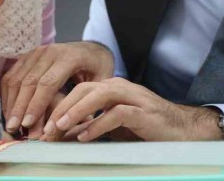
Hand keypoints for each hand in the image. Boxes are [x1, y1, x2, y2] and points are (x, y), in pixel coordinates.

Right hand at [0, 42, 113, 133]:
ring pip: (16, 78)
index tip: (28, 124)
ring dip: (10, 102)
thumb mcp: (103, 80)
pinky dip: (8, 94)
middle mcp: (49, 52)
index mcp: (69, 57)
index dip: (36, 104)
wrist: (90, 47)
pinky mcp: (27, 56)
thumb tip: (82, 124)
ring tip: (9, 124)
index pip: (48, 82)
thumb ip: (92, 99)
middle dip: (19, 107)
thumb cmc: (97, 68)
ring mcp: (36, 52)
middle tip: (13, 128)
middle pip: (28, 81)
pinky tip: (8, 111)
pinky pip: (12, 75)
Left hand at [41, 78, 223, 141]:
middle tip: (45, 127)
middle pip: (83, 89)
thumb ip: (90, 125)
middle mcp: (119, 87)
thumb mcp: (112, 126)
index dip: (58, 106)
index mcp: (110, 88)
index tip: (42, 125)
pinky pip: (116, 113)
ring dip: (76, 110)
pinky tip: (85, 135)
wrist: (180, 130)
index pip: (77, 90)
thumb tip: (61, 134)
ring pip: (98, 95)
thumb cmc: (145, 127)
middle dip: (62, 108)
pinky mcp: (142, 111)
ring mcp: (132, 97)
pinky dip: (98, 124)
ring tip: (60, 126)